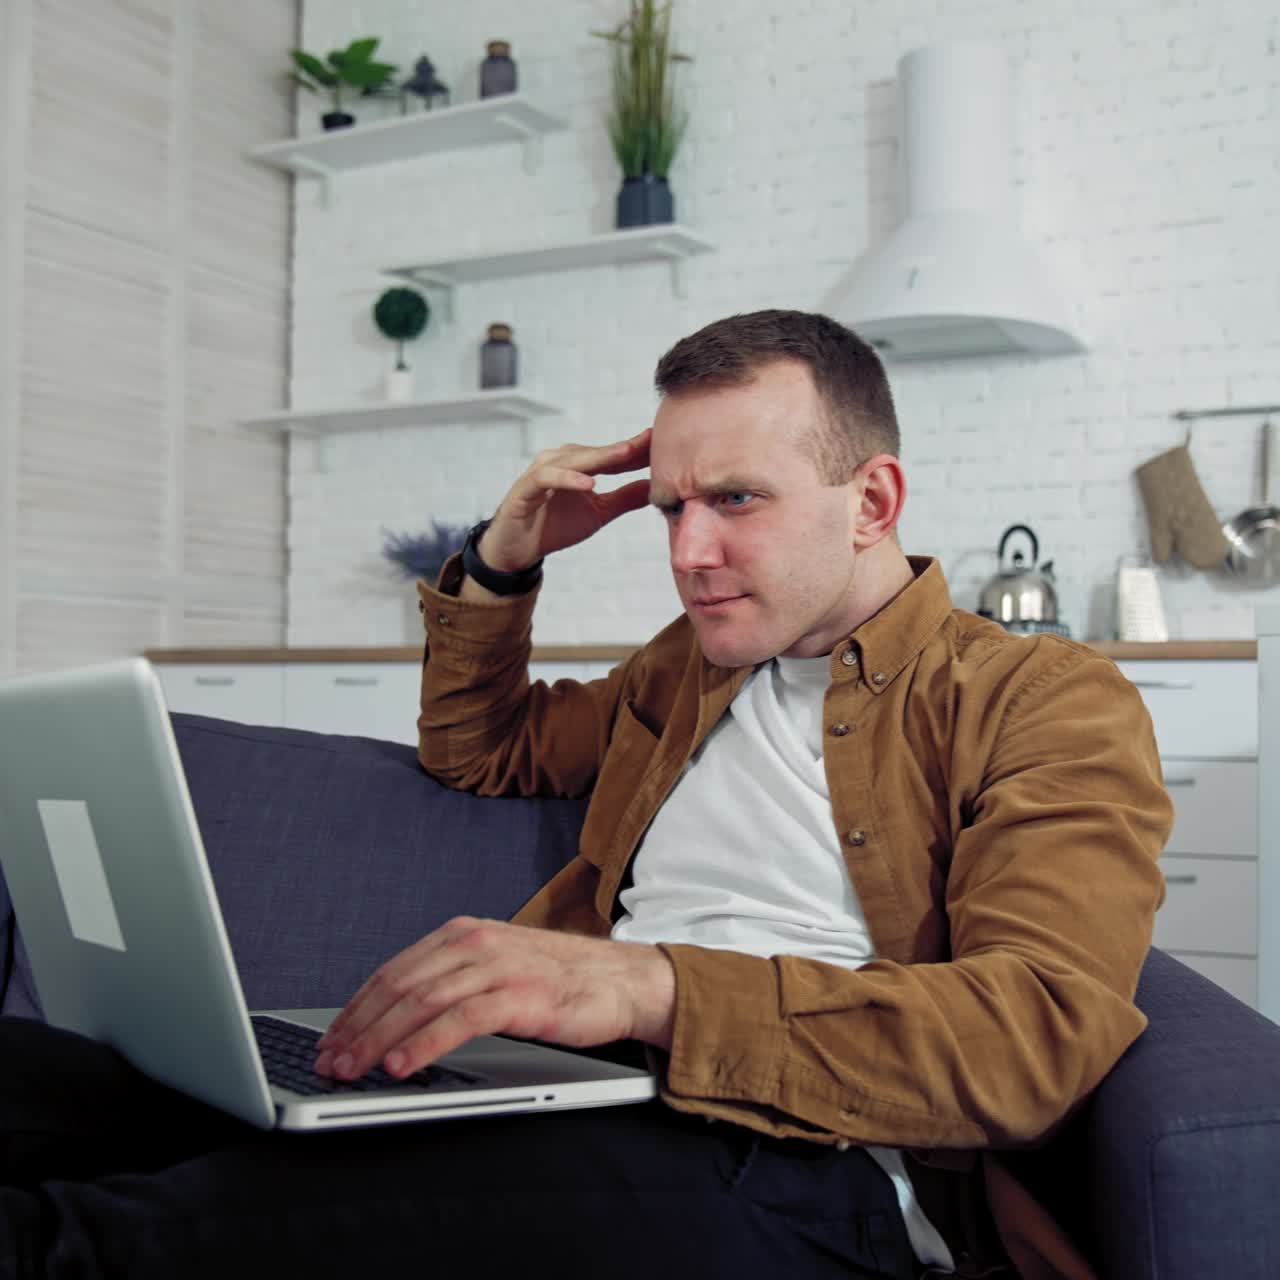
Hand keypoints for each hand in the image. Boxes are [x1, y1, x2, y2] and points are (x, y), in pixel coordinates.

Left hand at [313, 917, 675, 1080]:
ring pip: (423, 1001)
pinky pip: (461, 1019)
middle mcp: (478, 942)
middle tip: (330, 1061)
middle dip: (358, 1027)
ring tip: (354, 1069)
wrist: (623, 980)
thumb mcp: (498, 969)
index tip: (330, 1039)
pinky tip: (402, 1065)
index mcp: (466, 933)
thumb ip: (454, 982)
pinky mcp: (522, 995)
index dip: (356, 1007)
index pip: (394, 970)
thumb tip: (398, 1019)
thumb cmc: (560, 981)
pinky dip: (425, 1043)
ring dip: (380, 1039)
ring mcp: (500, 966)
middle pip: (400, 986)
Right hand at [476, 429, 650, 573]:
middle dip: (624, 447)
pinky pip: (547, 478)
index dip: (638, 450)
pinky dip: (568, 479)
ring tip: (626, 454)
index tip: (664, 443)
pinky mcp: (525, 488)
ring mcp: (542, 471)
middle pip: (597, 452)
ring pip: (574, 459)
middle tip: (651, 441)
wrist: (518, 549)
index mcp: (579, 465)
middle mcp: (560, 461)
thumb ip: (625, 498)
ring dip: (600, 456)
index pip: (612, 455)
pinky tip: (589, 483)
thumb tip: (655, 487)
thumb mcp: (599, 513)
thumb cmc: (555, 526)